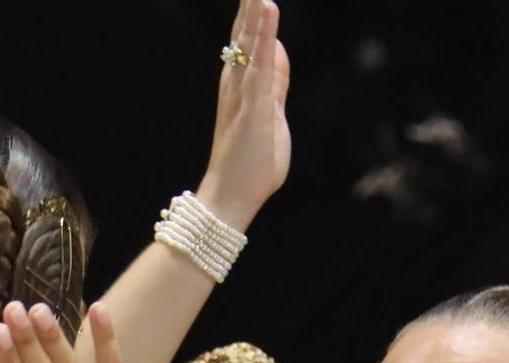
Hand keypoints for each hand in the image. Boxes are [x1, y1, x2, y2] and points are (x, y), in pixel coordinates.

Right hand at [196, 0, 290, 227]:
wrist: (232, 197)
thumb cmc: (251, 164)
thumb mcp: (271, 113)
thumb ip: (275, 81)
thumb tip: (276, 49)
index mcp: (241, 86)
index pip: (248, 41)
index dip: (254, 13)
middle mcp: (236, 84)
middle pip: (244, 33)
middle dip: (250, 4)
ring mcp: (243, 94)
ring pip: (249, 41)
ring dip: (255, 9)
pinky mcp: (253, 106)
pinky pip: (259, 63)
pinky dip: (264, 36)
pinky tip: (268, 9)